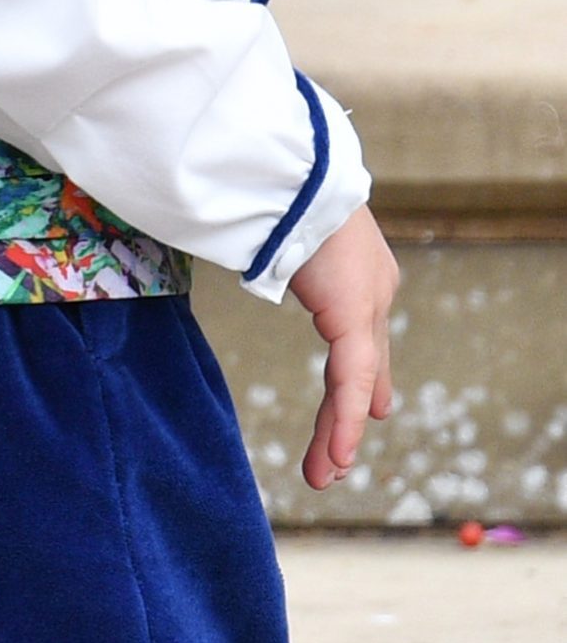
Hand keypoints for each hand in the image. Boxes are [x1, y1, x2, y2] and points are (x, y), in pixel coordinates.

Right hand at [286, 204, 398, 490]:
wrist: (293, 168)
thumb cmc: (276, 182)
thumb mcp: (283, 234)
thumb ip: (288, 267)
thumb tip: (269, 271)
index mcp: (358, 267)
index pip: (363, 335)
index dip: (366, 376)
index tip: (374, 408)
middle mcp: (374, 288)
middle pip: (363, 366)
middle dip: (349, 414)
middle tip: (339, 458)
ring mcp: (370, 303)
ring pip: (356, 382)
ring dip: (340, 432)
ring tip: (326, 474)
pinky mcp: (355, 316)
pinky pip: (349, 380)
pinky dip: (345, 421)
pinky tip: (339, 455)